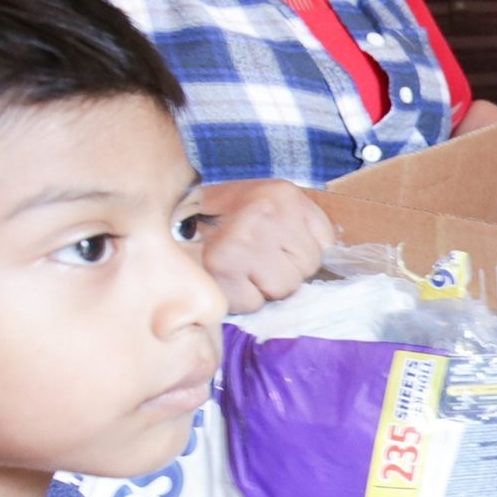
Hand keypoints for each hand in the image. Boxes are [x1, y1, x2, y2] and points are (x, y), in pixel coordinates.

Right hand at [198, 180, 333, 312]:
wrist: (167, 224)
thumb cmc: (223, 219)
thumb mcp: (269, 205)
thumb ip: (300, 227)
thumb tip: (329, 262)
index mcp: (283, 194)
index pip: (324, 243)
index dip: (300, 252)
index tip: (276, 247)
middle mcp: (266, 212)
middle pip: (306, 268)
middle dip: (284, 271)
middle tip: (253, 258)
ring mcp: (244, 240)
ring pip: (283, 289)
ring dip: (263, 287)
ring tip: (240, 268)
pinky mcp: (223, 269)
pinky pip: (254, 303)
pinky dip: (241, 299)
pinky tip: (227, 279)